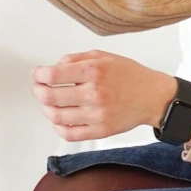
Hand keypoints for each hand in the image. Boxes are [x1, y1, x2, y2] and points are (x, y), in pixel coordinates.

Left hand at [31, 51, 180, 143]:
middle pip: (50, 97)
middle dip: (38, 91)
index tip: (37, 74)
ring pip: (57, 116)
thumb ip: (75, 59)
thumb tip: (53, 67)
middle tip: (38, 88)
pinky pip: (70, 134)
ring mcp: (97, 115)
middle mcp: (95, 93)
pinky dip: (58, 127)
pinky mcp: (101, 131)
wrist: (153, 96)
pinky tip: (59, 119)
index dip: (39, 75)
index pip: (53, 75)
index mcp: (94, 71)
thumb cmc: (129, 75)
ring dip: (46, 109)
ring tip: (48, 103)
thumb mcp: (102, 56)